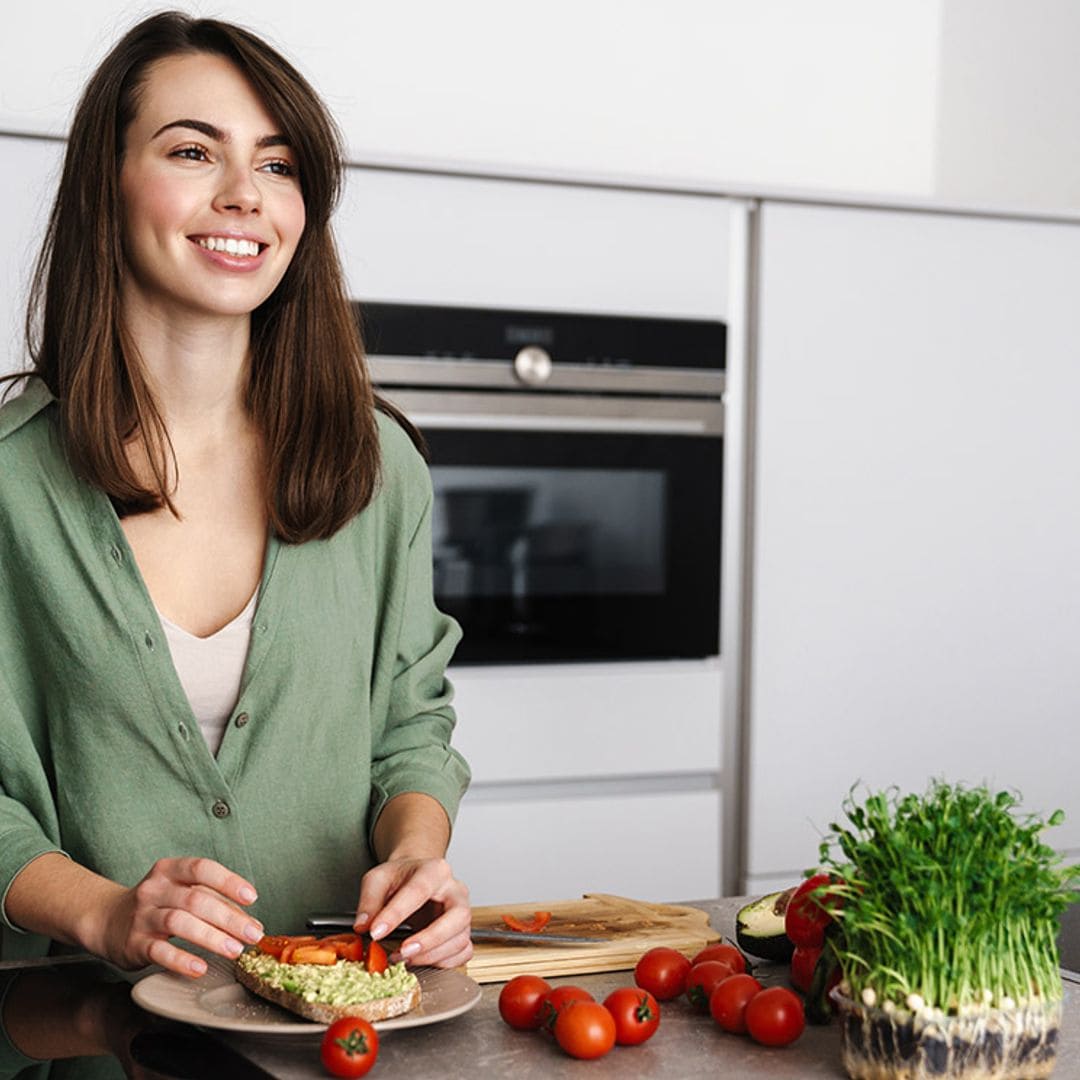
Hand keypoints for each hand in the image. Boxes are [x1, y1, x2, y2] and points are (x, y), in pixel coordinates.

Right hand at [90, 857, 262, 977]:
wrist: (106, 920)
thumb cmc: (156, 904)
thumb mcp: (180, 892)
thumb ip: (212, 900)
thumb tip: (249, 921)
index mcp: (170, 870)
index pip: (202, 869)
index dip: (229, 882)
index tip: (252, 897)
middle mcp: (155, 889)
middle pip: (196, 900)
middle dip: (229, 918)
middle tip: (253, 934)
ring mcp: (142, 916)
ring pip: (179, 923)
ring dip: (211, 937)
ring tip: (234, 950)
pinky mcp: (133, 943)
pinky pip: (158, 951)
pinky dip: (181, 960)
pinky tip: (200, 968)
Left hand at [355, 857, 470, 968]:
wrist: (415, 878)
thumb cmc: (400, 878)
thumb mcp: (378, 879)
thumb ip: (369, 900)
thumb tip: (363, 926)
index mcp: (435, 870)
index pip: (420, 890)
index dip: (397, 914)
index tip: (376, 932)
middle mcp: (456, 891)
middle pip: (458, 916)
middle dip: (430, 939)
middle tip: (402, 952)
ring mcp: (463, 913)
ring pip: (461, 939)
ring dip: (431, 955)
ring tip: (403, 958)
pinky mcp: (462, 932)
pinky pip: (464, 952)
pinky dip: (443, 963)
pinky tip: (421, 960)